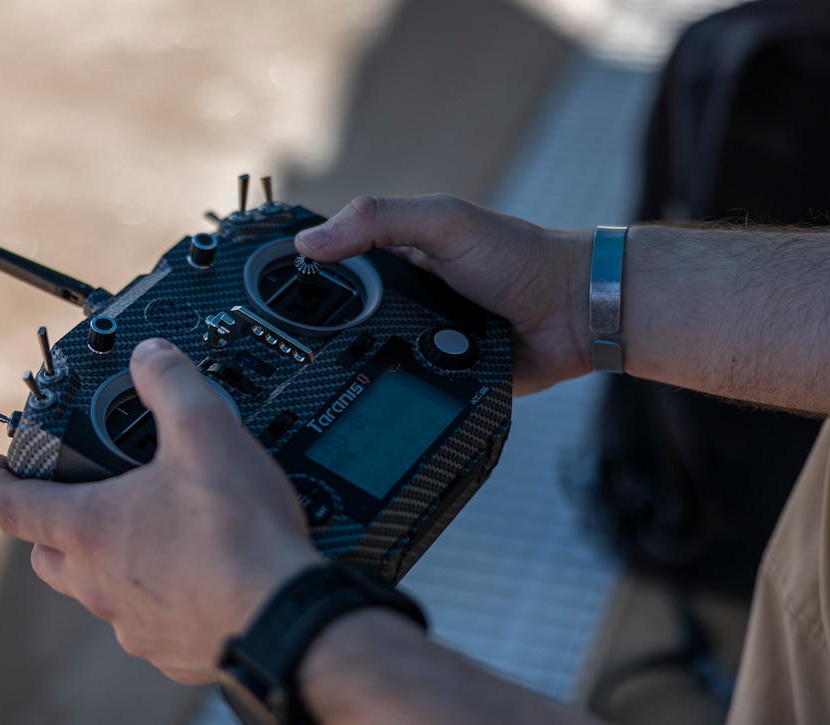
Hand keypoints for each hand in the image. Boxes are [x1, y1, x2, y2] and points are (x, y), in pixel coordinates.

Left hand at [0, 338, 322, 683]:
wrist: (283, 617)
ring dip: (107, 559)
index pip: (13, 506)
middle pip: (48, 554)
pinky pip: (145, 619)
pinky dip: (155, 593)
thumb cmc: (238, 534)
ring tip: (148, 529)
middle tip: (73, 497)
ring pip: (97, 589)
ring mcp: (133, 623)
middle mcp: (100, 583)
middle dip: (49, 523)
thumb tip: (150, 355)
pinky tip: (192, 573)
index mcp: (91, 530)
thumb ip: (170, 382)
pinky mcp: (170, 648)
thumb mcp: (205, 431)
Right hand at [295, 195, 592, 394]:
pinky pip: (403, 393)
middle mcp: (404, 303)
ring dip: (353, 369)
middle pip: (345, 321)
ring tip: (315, 380)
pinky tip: (367, 401)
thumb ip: (378, 221)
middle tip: (281, 348)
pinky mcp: (438, 382)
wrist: (574, 313)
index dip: (303, 278)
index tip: (262, 292)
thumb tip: (308, 241)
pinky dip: (390, 396)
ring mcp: (419, 344)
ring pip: (368, 362)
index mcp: (398, 260)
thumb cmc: (518, 256)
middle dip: (320, 335)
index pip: (337, 267)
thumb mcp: (442, 223)